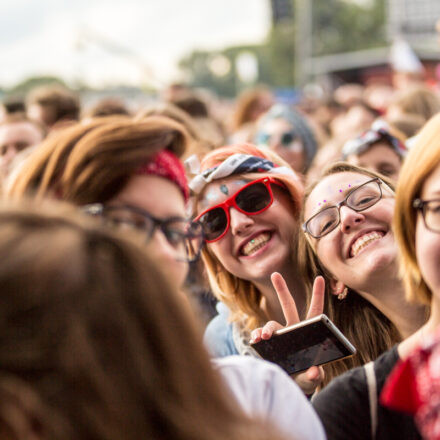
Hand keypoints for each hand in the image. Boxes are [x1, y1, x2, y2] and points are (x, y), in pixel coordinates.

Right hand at [250, 273, 325, 393]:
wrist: (290, 385)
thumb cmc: (305, 378)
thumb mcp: (311, 380)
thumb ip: (314, 377)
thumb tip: (315, 372)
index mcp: (308, 333)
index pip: (315, 312)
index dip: (317, 295)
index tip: (320, 278)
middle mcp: (293, 330)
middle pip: (288, 306)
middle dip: (282, 289)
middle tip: (275, 274)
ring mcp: (279, 336)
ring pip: (272, 324)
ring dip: (267, 328)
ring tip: (264, 336)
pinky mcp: (268, 344)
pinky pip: (260, 336)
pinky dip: (256, 336)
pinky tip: (255, 340)